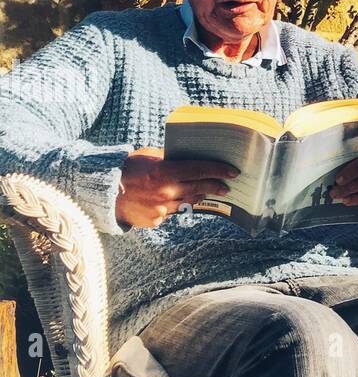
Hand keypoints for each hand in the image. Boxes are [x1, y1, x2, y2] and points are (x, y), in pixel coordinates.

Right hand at [116, 147, 238, 228]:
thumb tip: (189, 159)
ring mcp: (162, 209)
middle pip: (199, 188)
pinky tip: (172, 200)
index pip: (200, 170)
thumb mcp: (148, 156)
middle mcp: (167, 191)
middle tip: (225, 186)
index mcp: (165, 172)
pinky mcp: (157, 220)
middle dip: (215, 186)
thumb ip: (169, 159)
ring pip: (188, 202)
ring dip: (197, 196)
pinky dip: (174, 205)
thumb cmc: (126, 169)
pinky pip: (172, 212)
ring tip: (203, 190)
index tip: (232, 172)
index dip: (219, 171)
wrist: (104, 192)